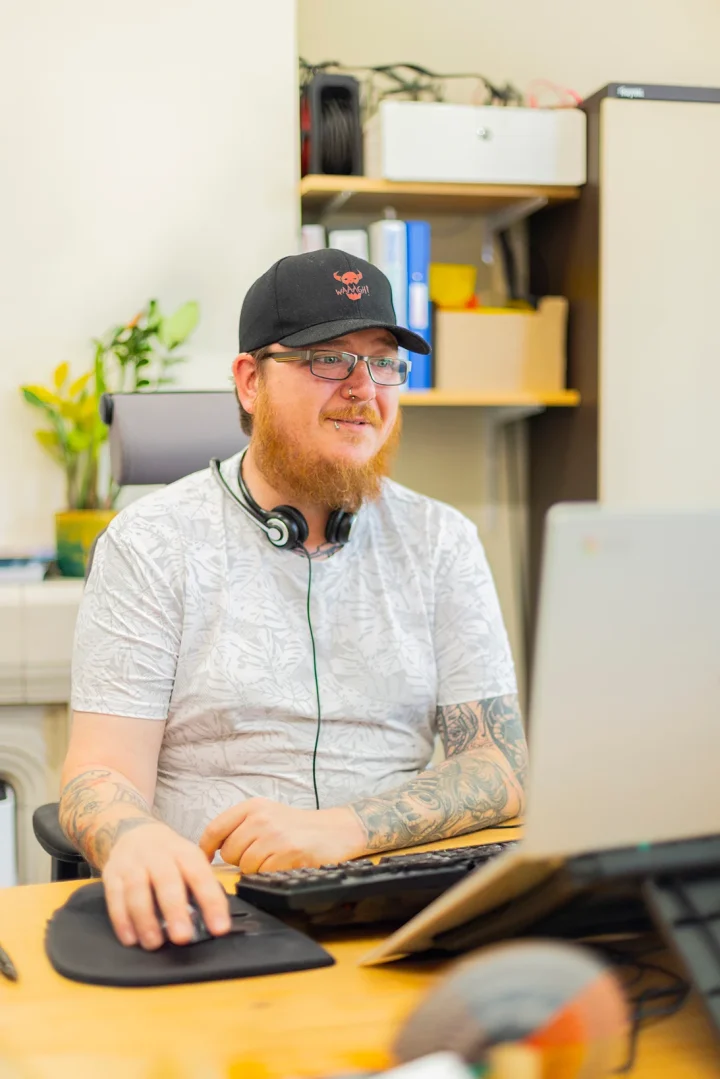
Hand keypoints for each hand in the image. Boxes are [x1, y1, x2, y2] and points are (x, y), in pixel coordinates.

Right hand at [102, 820, 231, 949]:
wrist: (133, 830)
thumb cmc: (168, 855)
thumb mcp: (188, 860)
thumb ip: (198, 886)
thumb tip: (213, 921)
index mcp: (183, 852)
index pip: (200, 875)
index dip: (211, 901)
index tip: (219, 928)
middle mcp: (158, 854)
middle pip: (166, 880)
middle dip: (175, 910)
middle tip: (182, 937)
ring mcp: (132, 863)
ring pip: (137, 889)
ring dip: (145, 919)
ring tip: (154, 943)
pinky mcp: (111, 874)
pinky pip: (114, 897)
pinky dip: (121, 920)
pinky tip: (130, 938)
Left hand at [199, 798, 365, 873]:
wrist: (335, 830)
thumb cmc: (298, 827)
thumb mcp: (267, 814)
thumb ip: (240, 827)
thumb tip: (212, 850)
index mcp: (252, 806)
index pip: (215, 828)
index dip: (205, 848)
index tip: (205, 859)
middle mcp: (261, 818)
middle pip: (228, 852)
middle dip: (239, 860)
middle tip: (259, 854)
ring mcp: (274, 835)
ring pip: (244, 865)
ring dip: (256, 869)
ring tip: (273, 858)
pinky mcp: (287, 852)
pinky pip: (262, 873)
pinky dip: (269, 873)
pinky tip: (283, 863)